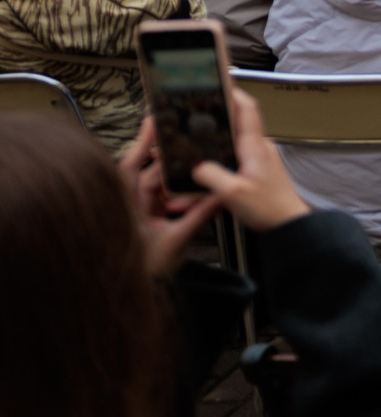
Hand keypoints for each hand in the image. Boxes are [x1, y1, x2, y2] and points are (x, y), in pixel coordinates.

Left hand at [120, 120, 221, 277]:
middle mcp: (131, 207)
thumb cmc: (146, 273)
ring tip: (198, 171)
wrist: (136, 295)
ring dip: (179, 182)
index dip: (142, 143)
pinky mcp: (150, 222)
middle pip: (151, 174)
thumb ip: (199, 216)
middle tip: (190, 143)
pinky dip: (180, 196)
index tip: (153, 121)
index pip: (131, 167)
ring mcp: (139, 214)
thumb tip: (218, 196)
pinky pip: (166, 201)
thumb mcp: (176, 242)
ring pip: (160, 188)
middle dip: (171, 162)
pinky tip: (196, 193)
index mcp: (127, 208)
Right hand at [187, 90, 309, 232]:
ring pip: (237, 137)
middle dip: (220, 111)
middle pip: (239, 120)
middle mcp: (259, 148)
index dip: (233, 91)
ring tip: (198, 131)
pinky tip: (209, 160)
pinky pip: (238, 153)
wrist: (290, 225)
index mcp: (255, 147)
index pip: (247, 108)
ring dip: (220, 132)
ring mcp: (260, 158)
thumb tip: (195, 165)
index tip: (218, 80)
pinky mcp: (258, 170)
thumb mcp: (233, 193)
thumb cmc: (268, 209)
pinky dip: (223, 151)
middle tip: (198, 107)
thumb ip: (211, 176)